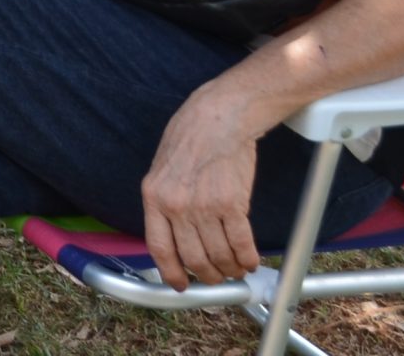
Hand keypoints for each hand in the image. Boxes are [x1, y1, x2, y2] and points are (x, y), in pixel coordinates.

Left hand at [140, 89, 263, 289]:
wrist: (217, 117)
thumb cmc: (190, 138)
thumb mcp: (162, 169)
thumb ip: (165, 201)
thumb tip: (174, 236)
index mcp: (153, 196)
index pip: (158, 247)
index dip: (170, 272)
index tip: (180, 285)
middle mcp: (176, 205)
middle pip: (192, 258)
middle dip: (207, 276)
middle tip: (217, 278)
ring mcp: (204, 206)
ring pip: (218, 255)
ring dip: (229, 269)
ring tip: (235, 269)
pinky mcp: (232, 203)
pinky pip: (241, 244)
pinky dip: (247, 258)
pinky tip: (250, 261)